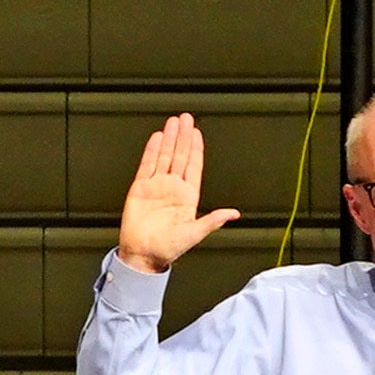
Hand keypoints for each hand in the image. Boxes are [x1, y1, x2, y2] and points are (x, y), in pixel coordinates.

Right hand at [115, 114, 241, 274]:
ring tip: (173, 122)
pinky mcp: (140, 188)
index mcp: (188, 197)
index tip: (197, 133)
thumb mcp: (195, 233)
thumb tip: (234, 214)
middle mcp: (173, 188)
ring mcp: (156, 186)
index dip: (196, 149)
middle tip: (186, 119)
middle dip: (183, 137)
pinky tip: (157, 138)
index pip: (193, 167)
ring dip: (169, 139)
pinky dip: (152, 151)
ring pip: (164, 157)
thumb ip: (213, 220)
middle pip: (179, 156)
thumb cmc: (168, 249)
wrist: (143, 255)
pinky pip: (147, 165)